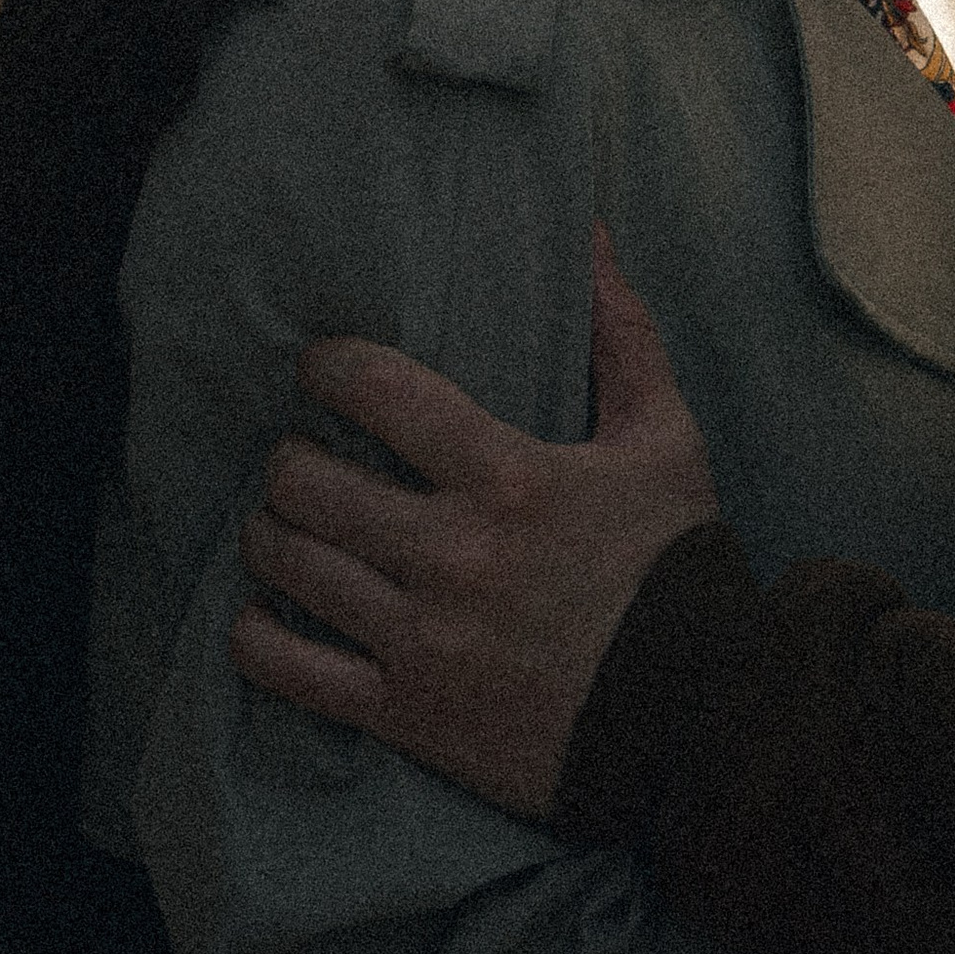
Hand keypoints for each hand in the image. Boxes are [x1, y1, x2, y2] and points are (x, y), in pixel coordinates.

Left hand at [230, 227, 720, 819]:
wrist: (699, 718)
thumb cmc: (677, 566)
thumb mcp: (666, 437)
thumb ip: (621, 333)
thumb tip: (587, 234)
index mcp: (512, 477)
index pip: (379, 392)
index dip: (327, 365)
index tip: (319, 365)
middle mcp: (454, 555)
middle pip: (308, 483)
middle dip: (288, 458)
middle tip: (299, 454)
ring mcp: (423, 639)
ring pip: (289, 568)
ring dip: (269, 534)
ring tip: (282, 522)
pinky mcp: (406, 714)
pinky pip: (288, 670)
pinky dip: (255, 636)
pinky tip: (263, 613)